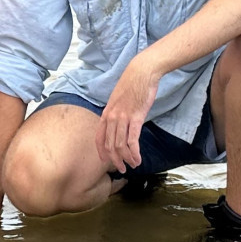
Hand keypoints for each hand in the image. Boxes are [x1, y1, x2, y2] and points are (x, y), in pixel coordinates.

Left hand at [96, 56, 161, 171]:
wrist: (141, 72)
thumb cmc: (132, 85)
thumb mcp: (118, 100)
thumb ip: (116, 113)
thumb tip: (119, 124)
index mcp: (106, 114)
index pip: (99, 138)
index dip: (102, 152)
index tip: (106, 161)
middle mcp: (111, 117)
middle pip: (109, 145)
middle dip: (115, 160)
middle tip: (121, 169)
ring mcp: (122, 118)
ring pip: (120, 145)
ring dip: (126, 159)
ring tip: (133, 165)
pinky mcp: (135, 118)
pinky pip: (132, 140)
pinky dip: (134, 153)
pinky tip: (138, 159)